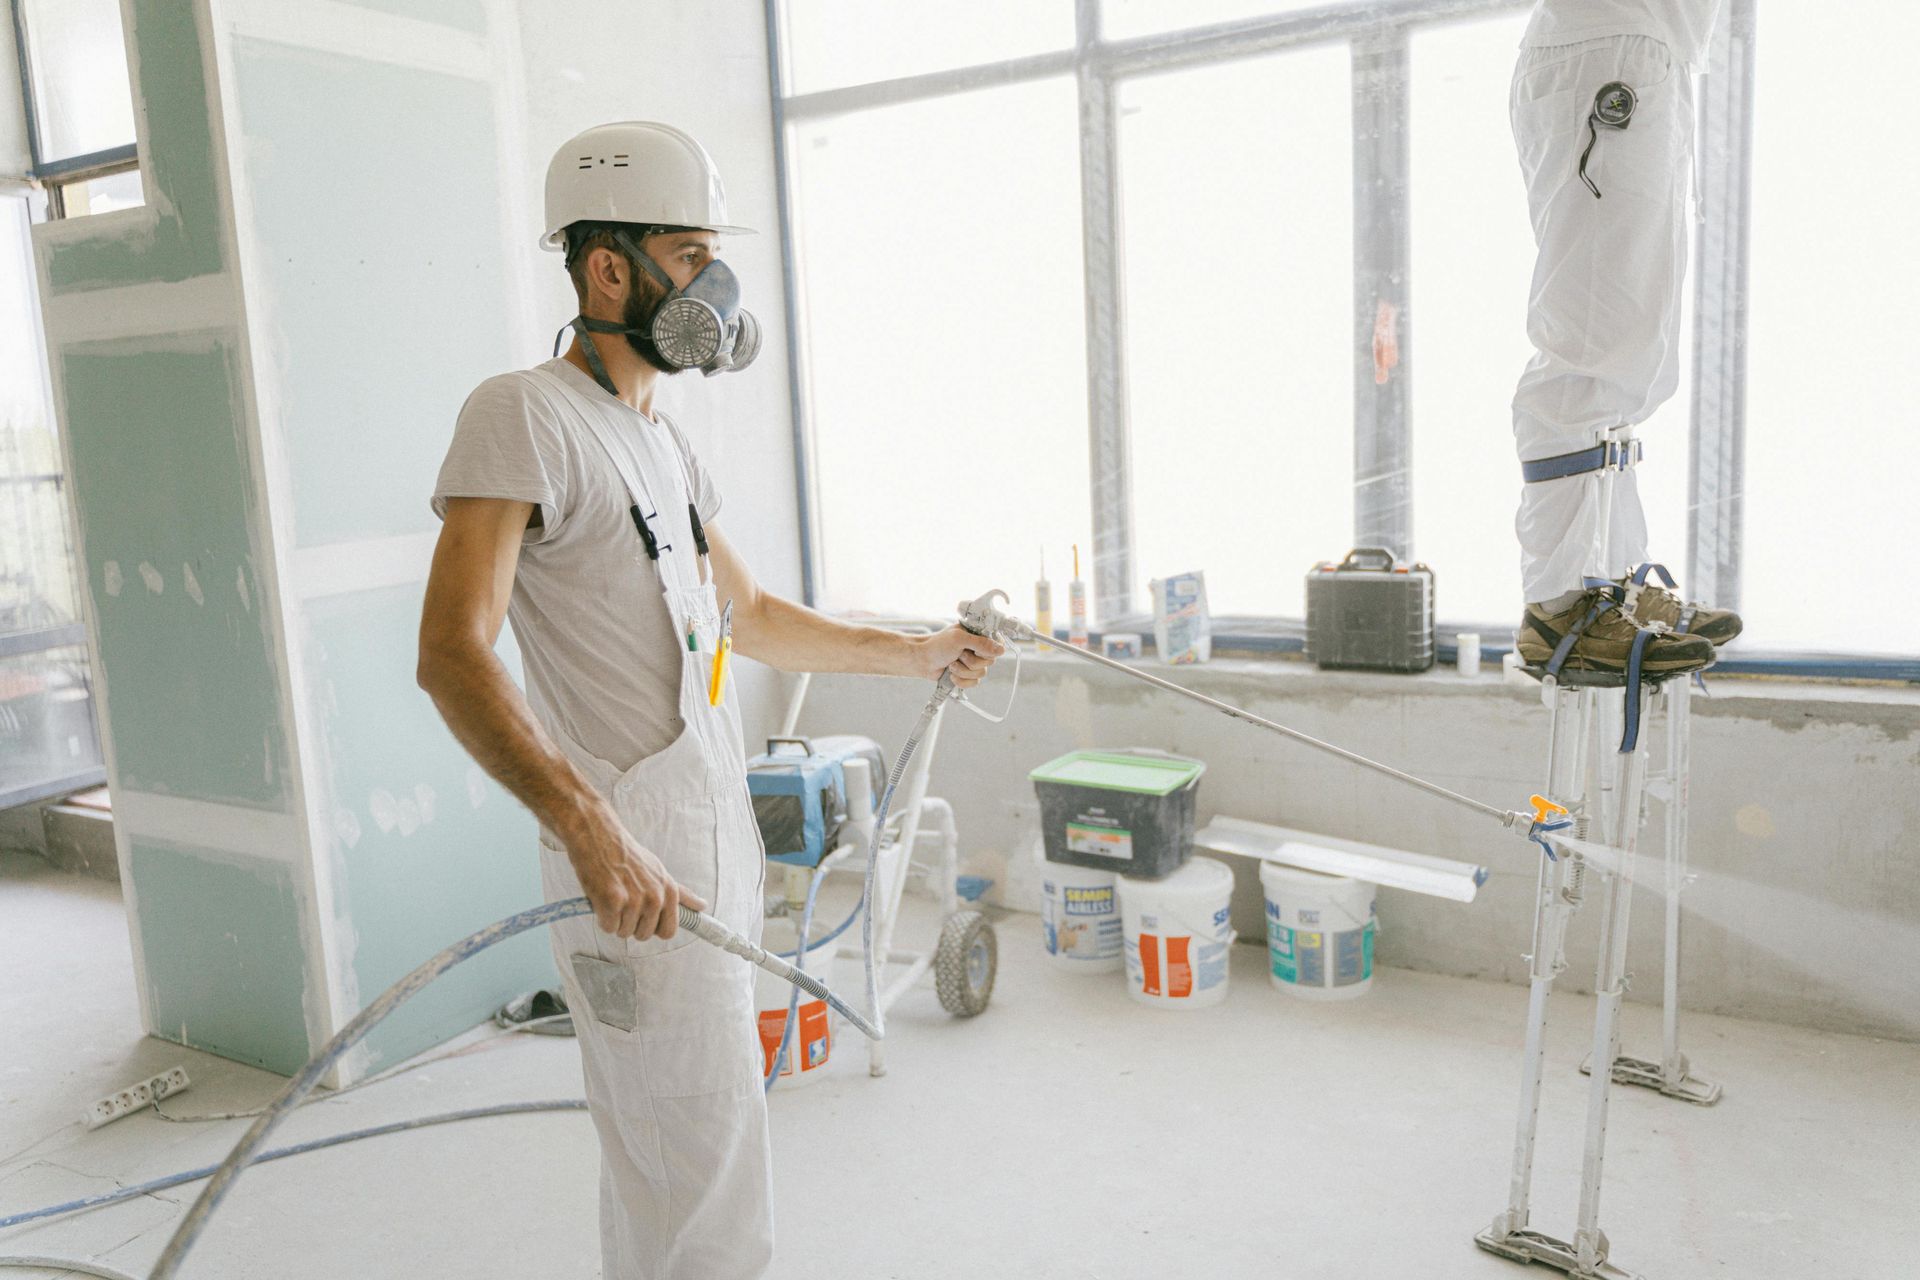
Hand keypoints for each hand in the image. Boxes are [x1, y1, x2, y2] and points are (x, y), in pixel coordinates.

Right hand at [561, 803, 708, 939]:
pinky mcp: (613, 901)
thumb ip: (681, 893)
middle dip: (631, 925)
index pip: (669, 931)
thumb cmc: (629, 856)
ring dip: (615, 920)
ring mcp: (635, 901)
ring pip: (624, 932)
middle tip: (624, 903)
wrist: (600, 837)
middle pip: (644, 935)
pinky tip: (602, 898)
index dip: (653, 929)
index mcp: (669, 892)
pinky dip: (602, 917)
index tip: (644, 919)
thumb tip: (702, 906)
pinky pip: (608, 927)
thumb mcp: (660, 872)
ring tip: (613, 897)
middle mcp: (656, 898)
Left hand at [916, 624, 1006, 688]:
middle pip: (990, 661)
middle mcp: (978, 648)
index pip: (997, 643)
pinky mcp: (967, 675)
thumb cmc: (937, 645)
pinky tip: (951, 674)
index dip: (987, 650)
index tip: (975, 650)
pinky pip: (974, 683)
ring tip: (951, 664)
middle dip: (971, 662)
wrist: (922, 661)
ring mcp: (973, 662)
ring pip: (981, 673)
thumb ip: (981, 643)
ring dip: (963, 671)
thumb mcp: (959, 639)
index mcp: (978, 635)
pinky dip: (961, 681)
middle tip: (959, 655)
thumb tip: (1001, 650)